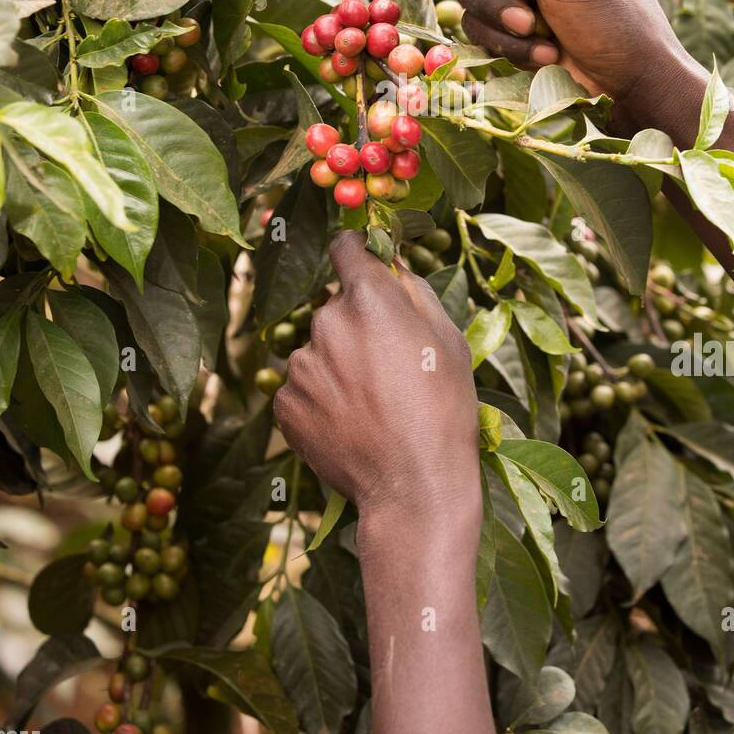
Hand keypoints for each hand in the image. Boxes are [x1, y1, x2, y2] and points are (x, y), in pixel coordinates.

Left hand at [274, 231, 480, 523]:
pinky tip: (350, 423)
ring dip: (337, 365)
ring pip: (318, 350)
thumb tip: (391, 265)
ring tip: (371, 404)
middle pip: (335, 308)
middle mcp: (327, 322)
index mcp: (370, 298)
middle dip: (356, 326)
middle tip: (387, 366)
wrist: (414, 485)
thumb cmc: (443, 409)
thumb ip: (414, 291)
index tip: (360, 263)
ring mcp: (301, 364)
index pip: (345, 248)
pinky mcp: (285, 402)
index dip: (355, 253)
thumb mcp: (448, 339)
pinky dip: (320, 399)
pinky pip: (301, 387)